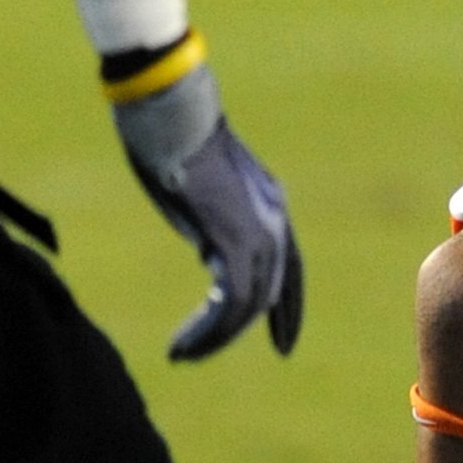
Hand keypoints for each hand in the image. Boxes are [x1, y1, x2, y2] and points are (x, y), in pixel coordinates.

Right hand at [112, 57, 302, 360]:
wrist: (172, 109)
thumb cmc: (173, 135)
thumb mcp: (203, 185)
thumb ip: (215, 217)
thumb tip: (210, 248)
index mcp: (270, 204)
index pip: (290, 270)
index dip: (286, 310)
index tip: (283, 342)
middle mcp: (274, 221)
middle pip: (268, 293)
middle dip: (236, 330)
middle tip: (197, 353)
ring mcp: (259, 229)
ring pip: (248, 304)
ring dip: (215, 338)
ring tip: (182, 354)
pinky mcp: (235, 238)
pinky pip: (231, 301)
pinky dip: (208, 330)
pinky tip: (183, 345)